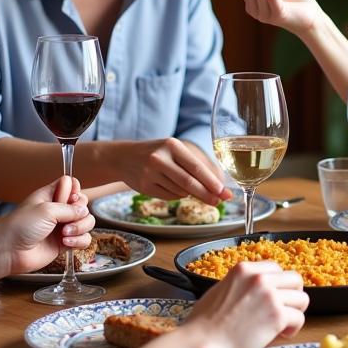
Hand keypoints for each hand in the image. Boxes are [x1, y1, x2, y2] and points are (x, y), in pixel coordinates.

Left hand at [0, 176, 94, 275]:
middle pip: (83, 205)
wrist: (8, 251)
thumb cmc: (21, 225)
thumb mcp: (46, 209)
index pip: (73, 186)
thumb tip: (84, 211)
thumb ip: (69, 208)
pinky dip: (79, 241)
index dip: (75, 191)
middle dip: (80, 212)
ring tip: (64, 234)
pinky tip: (66, 243)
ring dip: (80, 228)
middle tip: (67, 220)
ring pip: (87, 222)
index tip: (71, 198)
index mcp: (52, 196)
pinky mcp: (65, 243)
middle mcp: (59, 210)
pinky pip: (84, 239)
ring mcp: (63, 227)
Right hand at [116, 138, 230, 204]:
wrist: (124, 157)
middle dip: (206, 194)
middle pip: (189, 182)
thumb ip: (193, 166)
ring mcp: (150, 173)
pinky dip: (177, 196)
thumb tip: (217, 187)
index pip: (196, 167)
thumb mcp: (173, 150)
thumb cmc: (157, 153)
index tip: (223, 191)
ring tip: (189, 188)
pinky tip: (174, 188)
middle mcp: (160, 158)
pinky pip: (169, 197)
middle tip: (219, 201)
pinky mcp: (144, 187)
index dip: (211, 181)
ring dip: (190, 193)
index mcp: (172, 146)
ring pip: (179, 191)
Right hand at [184, 260, 307, 347]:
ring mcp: (270, 295)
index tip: (273, 299)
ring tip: (282, 325)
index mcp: (244, 269)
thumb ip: (241, 285)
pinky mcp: (277, 315)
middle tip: (283, 311)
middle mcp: (260, 278)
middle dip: (292, 296)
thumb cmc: (204, 324)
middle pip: (295, 279)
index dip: (277, 285)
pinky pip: (299, 318)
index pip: (276, 268)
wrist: (202, 344)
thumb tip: (252, 291)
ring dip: (295, 312)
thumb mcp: (220, 290)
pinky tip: (281, 335)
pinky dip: (293, 329)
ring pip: (302, 298)